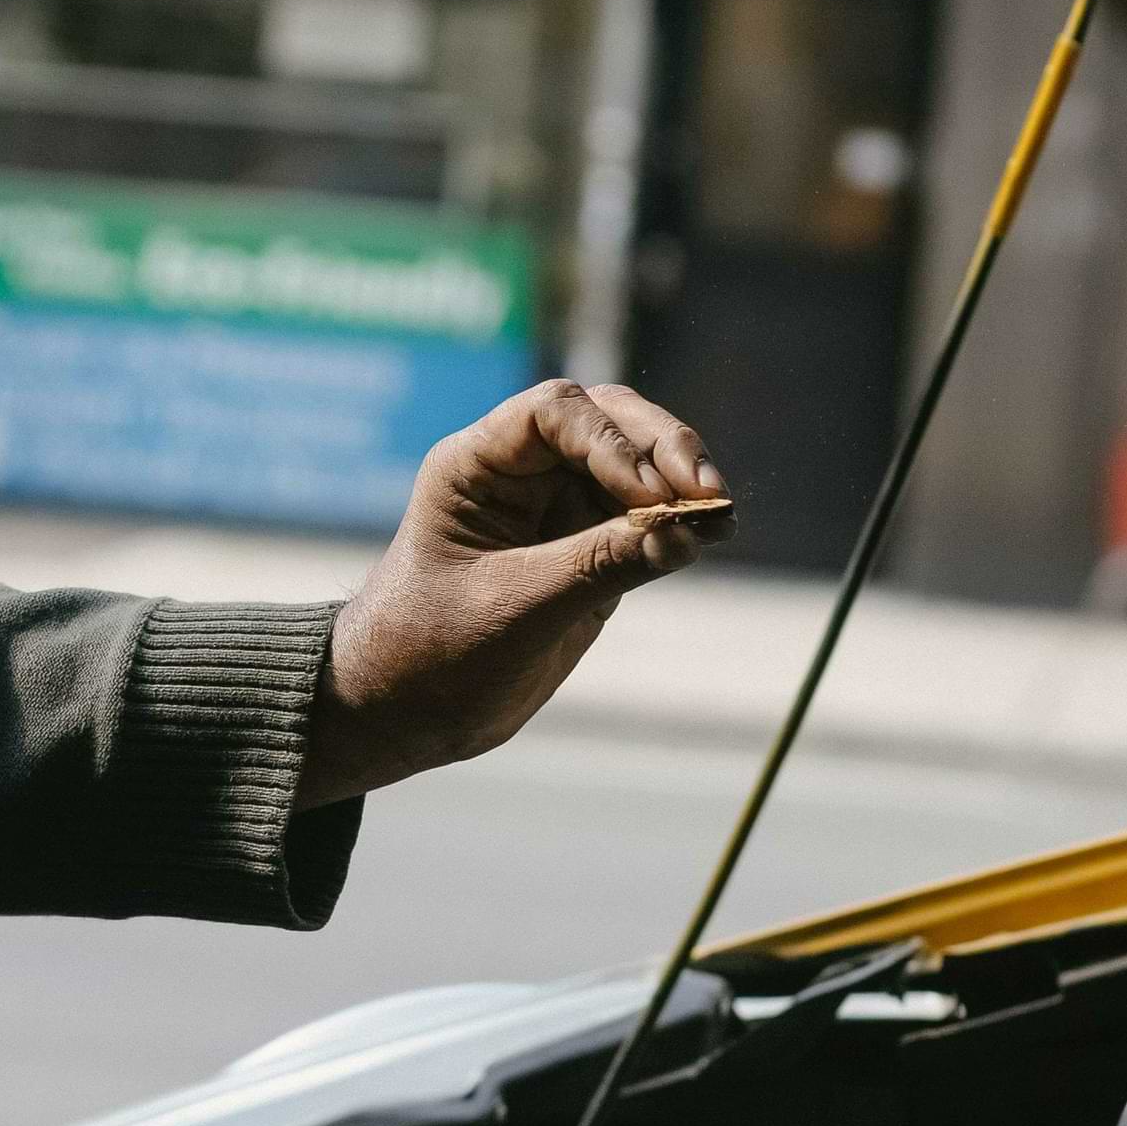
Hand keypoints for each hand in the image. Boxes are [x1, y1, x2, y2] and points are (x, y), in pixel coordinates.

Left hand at [300, 380, 731, 805]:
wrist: (404, 713)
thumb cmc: (431, 654)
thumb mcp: (516, 608)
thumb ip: (599, 565)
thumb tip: (689, 532)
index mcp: (475, 465)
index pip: (555, 412)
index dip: (611, 440)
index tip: (648, 492)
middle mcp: (519, 472)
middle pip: (608, 421)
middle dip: (662, 449)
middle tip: (706, 492)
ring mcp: (557, 509)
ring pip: (636, 466)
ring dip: (681, 482)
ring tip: (722, 516)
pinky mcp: (588, 550)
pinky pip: (644, 520)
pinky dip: (680, 523)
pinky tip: (715, 534)